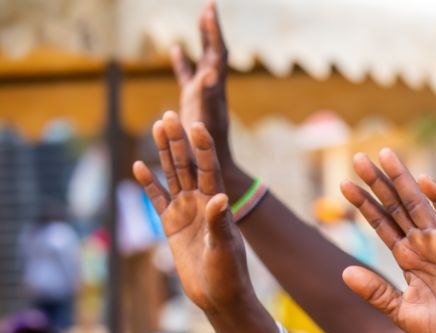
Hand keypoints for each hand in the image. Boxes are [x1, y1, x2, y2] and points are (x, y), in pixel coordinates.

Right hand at [133, 112, 254, 317]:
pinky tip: (139, 164)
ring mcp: (185, 212)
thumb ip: (219, 222)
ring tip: (156, 126)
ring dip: (163, 153)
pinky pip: (158, 199)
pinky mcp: (171, 225)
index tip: (197, 125)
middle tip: (169, 114)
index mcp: (218, 205)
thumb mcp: (225, 247)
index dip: (203, 148)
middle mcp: (202, 203)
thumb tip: (219, 197)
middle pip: (188, 166)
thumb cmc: (229, 274)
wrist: (219, 297)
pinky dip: (149, 183)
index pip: (210, 170)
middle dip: (179, 141)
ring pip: (172, 176)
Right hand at [171, 3, 246, 190]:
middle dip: (211, 30)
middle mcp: (211, 89)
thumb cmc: (208, 149)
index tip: (210, 9)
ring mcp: (203, 95)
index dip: (214, 32)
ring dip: (202, 39)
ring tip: (202, 17)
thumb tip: (210, 73)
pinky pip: (187, 76)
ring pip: (203, 61)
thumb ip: (207, 96)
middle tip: (210, 6)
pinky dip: (182, 62)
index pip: (217, 54)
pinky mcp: (193, 103)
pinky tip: (175, 47)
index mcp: (214, 89)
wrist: (213, 169)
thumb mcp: (206, 118)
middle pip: (214, 53)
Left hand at [339, 150, 435, 332]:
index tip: (343, 185)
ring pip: (418, 206)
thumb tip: (344, 272)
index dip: (365, 206)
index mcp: (410, 261)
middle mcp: (424, 248)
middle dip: (378, 184)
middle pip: (397, 208)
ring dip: (402, 180)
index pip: (383, 226)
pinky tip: (424, 179)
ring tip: (384, 155)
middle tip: (358, 158)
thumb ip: (375, 292)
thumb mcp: (400, 311)